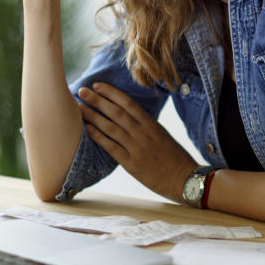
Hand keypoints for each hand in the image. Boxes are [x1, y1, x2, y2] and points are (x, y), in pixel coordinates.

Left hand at [78, 82, 197, 201]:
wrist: (184, 179)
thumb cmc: (174, 158)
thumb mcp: (162, 135)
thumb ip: (146, 126)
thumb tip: (128, 116)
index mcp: (152, 124)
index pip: (128, 103)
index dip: (111, 93)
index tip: (98, 85)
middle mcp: (143, 133)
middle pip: (116, 112)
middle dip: (97, 100)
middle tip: (82, 90)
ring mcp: (137, 148)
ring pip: (111, 128)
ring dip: (93, 116)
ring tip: (79, 108)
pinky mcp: (132, 164)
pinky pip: (111, 147)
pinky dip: (98, 137)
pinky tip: (87, 129)